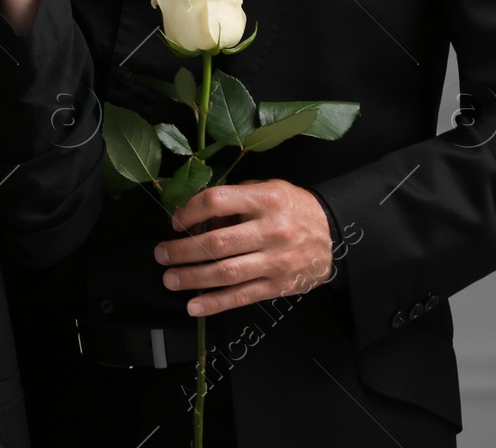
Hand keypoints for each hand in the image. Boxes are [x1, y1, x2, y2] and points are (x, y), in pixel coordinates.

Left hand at [153, 179, 334, 316]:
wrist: (335, 235)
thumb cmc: (292, 208)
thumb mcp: (268, 189)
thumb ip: (234, 198)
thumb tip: (195, 215)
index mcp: (265, 200)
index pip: (217, 202)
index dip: (190, 211)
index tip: (175, 221)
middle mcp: (271, 230)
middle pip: (217, 242)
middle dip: (182, 250)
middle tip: (160, 254)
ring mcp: (276, 261)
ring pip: (226, 273)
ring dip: (192, 278)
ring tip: (170, 278)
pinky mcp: (278, 285)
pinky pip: (241, 296)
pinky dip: (214, 303)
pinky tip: (193, 306)